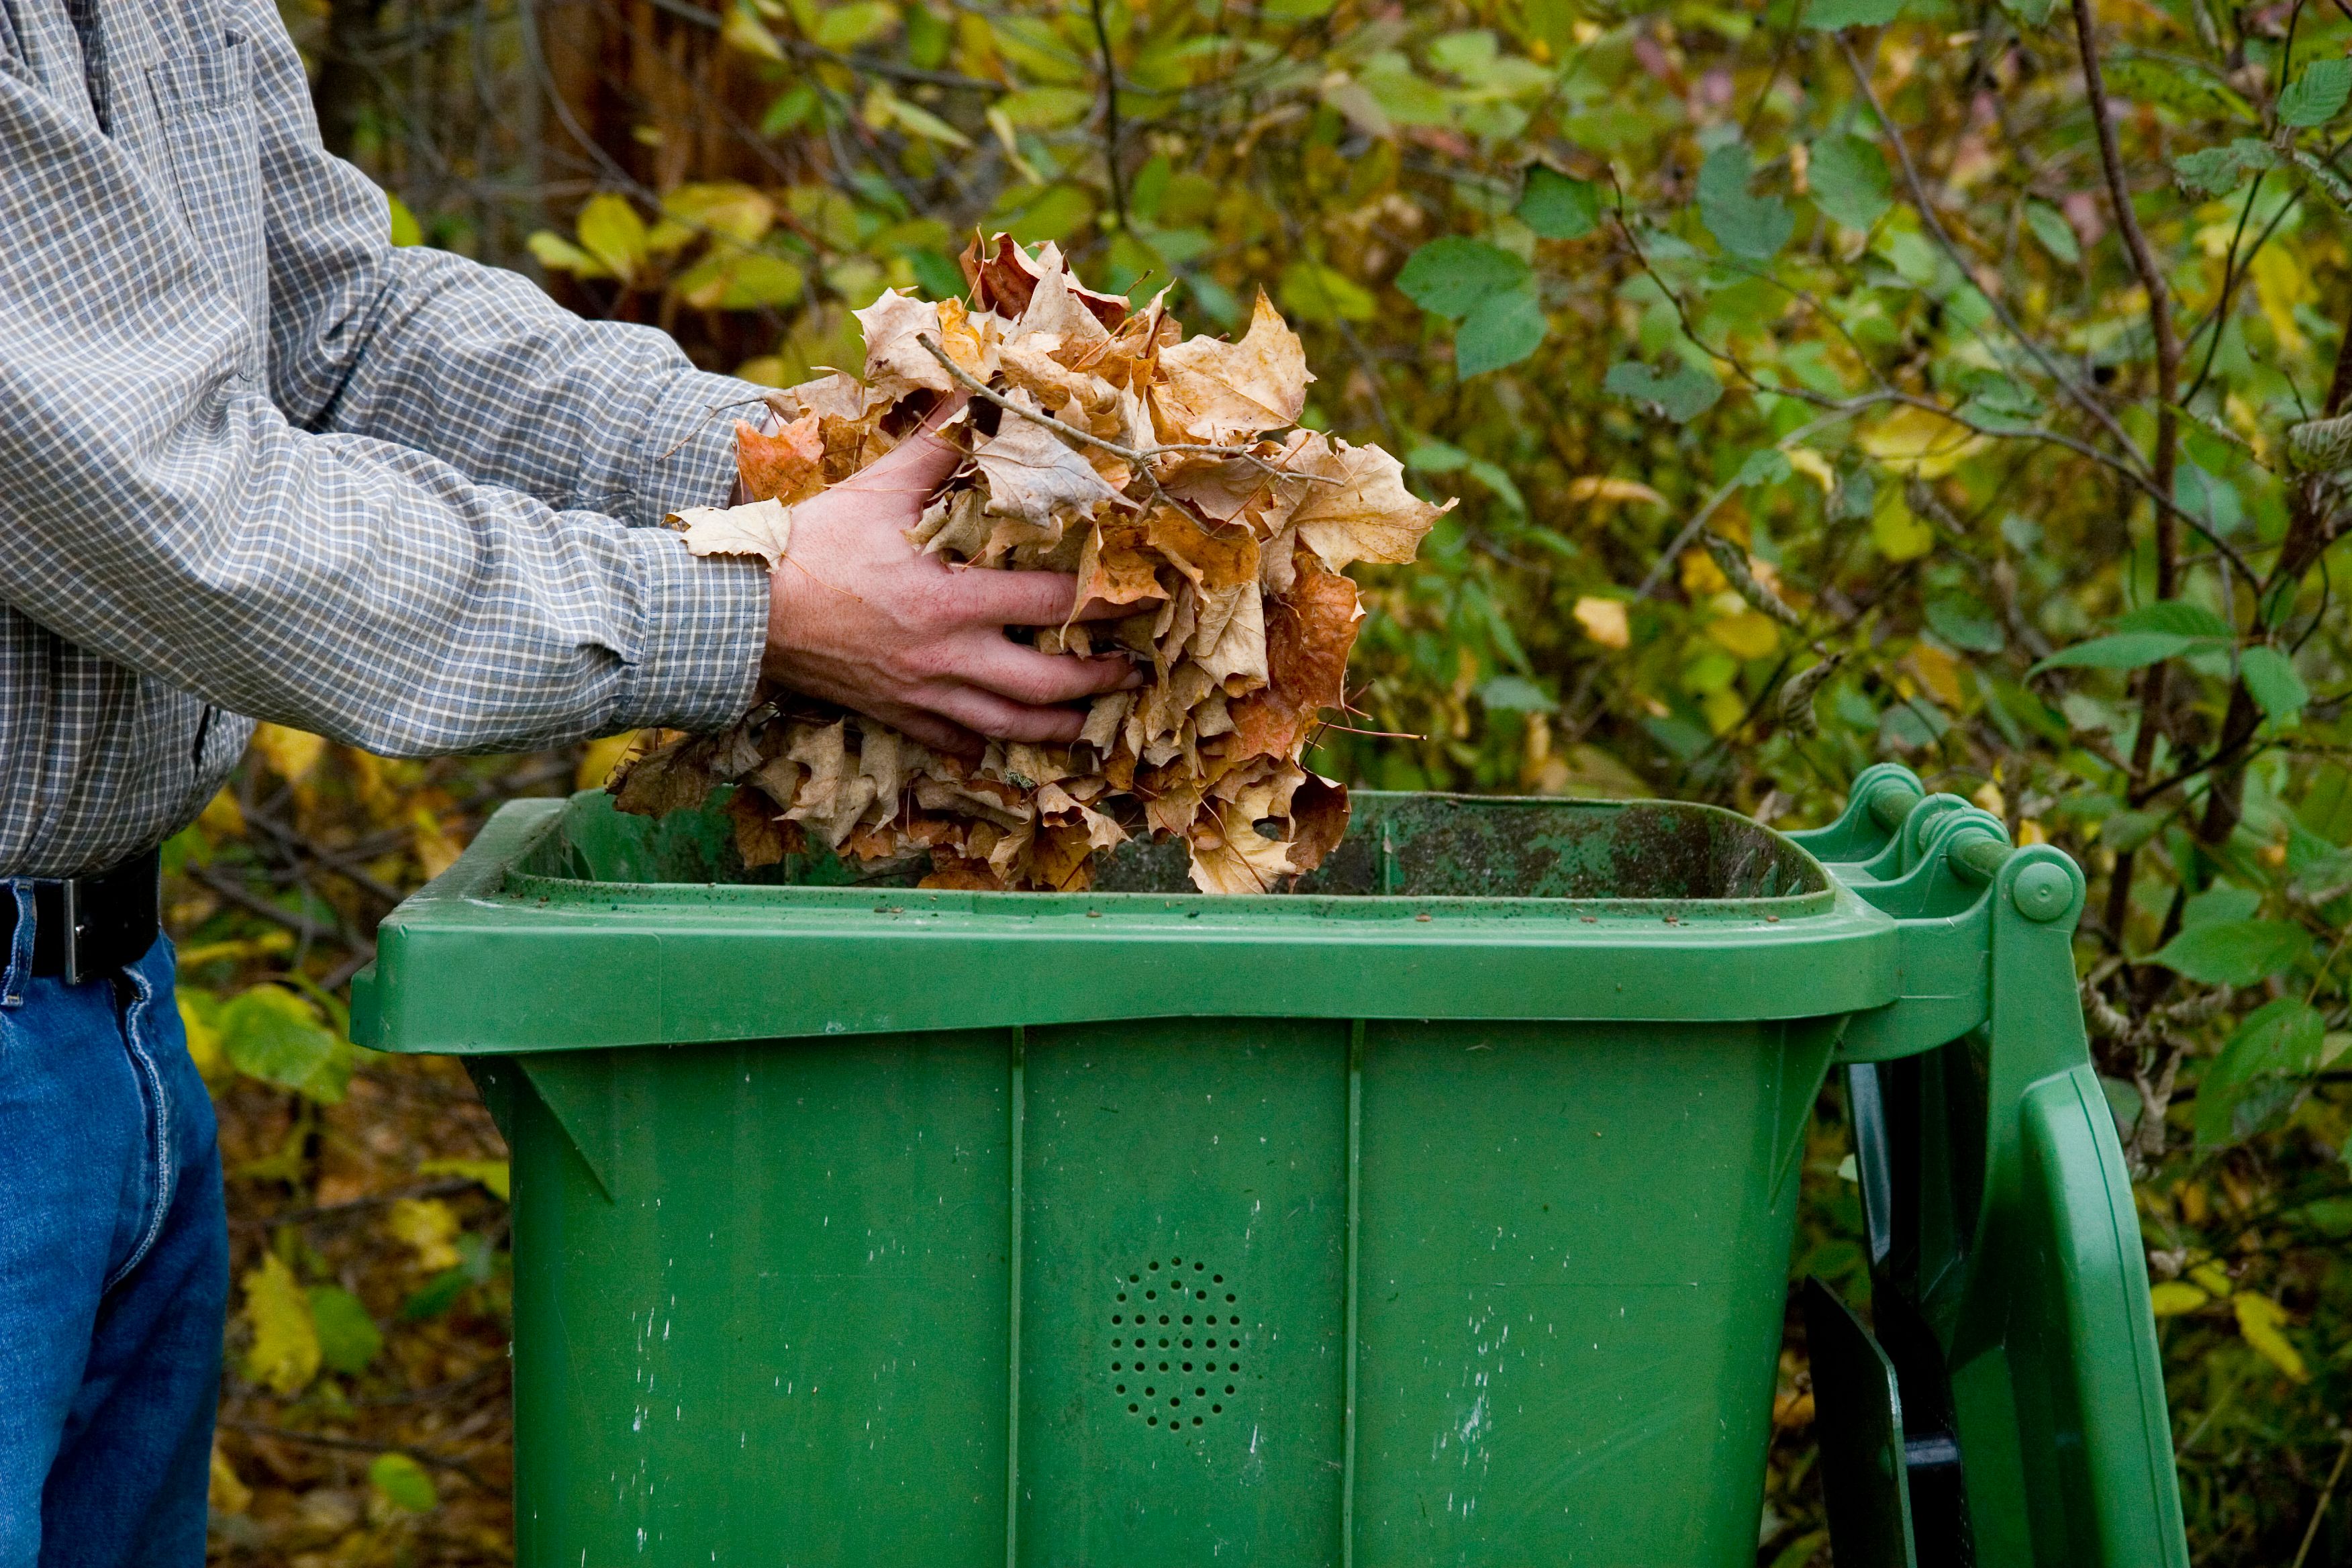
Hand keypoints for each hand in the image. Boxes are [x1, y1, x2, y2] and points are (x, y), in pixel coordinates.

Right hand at [762, 398, 1138, 752]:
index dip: (1102, 604)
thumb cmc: (812, 547)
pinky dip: (985, 746)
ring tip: (1091, 722)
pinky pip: (953, 744)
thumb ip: (936, 449)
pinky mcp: (895, 714)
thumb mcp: (878, 490)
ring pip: (1009, 728)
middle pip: (1045, 685)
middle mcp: (947, 658)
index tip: (1139, 600)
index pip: (1049, 606)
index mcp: (951, 601)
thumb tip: (977, 398)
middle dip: (1098, 680)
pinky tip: (1004, 743)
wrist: (743, 611)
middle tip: (1135, 670)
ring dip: (1058, 728)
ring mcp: (922, 694)